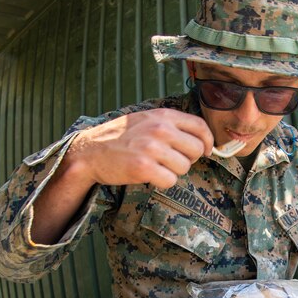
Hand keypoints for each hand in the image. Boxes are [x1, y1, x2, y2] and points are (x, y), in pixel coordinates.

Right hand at [66, 107, 213, 190]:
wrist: (90, 151)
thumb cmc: (119, 137)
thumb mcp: (145, 119)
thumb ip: (169, 124)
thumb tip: (199, 138)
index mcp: (162, 115)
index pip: (200, 126)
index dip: (207, 141)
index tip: (206, 151)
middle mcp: (160, 129)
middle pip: (196, 150)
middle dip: (188, 159)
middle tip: (171, 161)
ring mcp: (152, 148)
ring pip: (184, 167)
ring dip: (173, 171)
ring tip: (155, 166)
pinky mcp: (144, 167)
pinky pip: (170, 181)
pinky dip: (163, 182)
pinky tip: (150, 175)